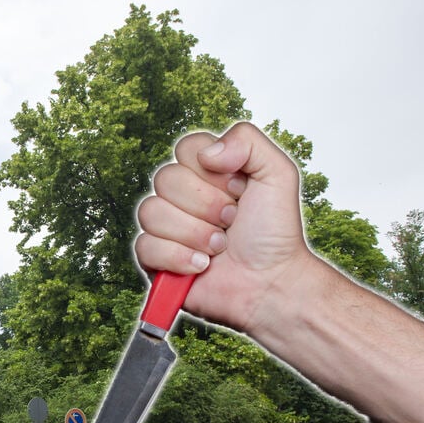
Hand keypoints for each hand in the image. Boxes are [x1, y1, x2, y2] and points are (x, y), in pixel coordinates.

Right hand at [135, 122, 318, 338]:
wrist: (270, 282)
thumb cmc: (274, 234)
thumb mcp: (278, 174)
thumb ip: (247, 140)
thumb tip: (207, 153)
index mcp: (206, 172)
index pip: (186, 148)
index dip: (213, 171)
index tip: (239, 190)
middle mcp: (181, 197)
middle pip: (166, 179)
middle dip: (206, 205)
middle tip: (231, 222)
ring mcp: (165, 228)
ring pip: (151, 212)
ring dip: (194, 234)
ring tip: (218, 247)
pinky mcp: (154, 259)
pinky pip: (145, 246)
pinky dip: (179, 258)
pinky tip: (201, 266)